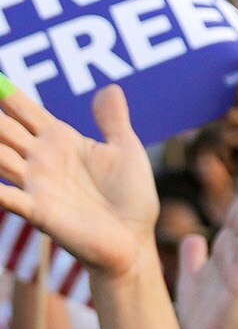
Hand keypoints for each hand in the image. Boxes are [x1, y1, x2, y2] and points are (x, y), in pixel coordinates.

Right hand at [0, 86, 155, 277]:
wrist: (135, 240)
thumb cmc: (132, 198)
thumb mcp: (126, 152)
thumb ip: (113, 121)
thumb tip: (111, 88)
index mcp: (59, 139)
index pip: (22, 109)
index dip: (5, 94)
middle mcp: (39, 158)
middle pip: (3, 129)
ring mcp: (35, 183)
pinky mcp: (37, 210)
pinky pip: (6, 197)